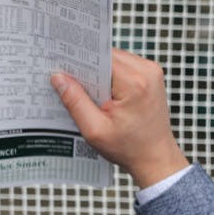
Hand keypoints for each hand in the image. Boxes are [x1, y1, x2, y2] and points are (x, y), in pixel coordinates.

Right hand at [51, 49, 189, 187]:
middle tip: (69, 81)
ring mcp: (152, 72)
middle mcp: (147, 72)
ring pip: (115, 60)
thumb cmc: (128, 148)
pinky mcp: (151, 76)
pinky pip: (124, 67)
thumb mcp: (95, 129)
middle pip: (108, 56)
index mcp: (134, 83)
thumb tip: (58, 78)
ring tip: (88, 93)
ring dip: (100, 74)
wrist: (155, 158)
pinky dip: (110, 77)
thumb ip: (75, 102)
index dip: (79, 60)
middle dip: (88, 68)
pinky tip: (102, 94)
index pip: (101, 57)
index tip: (61, 66)